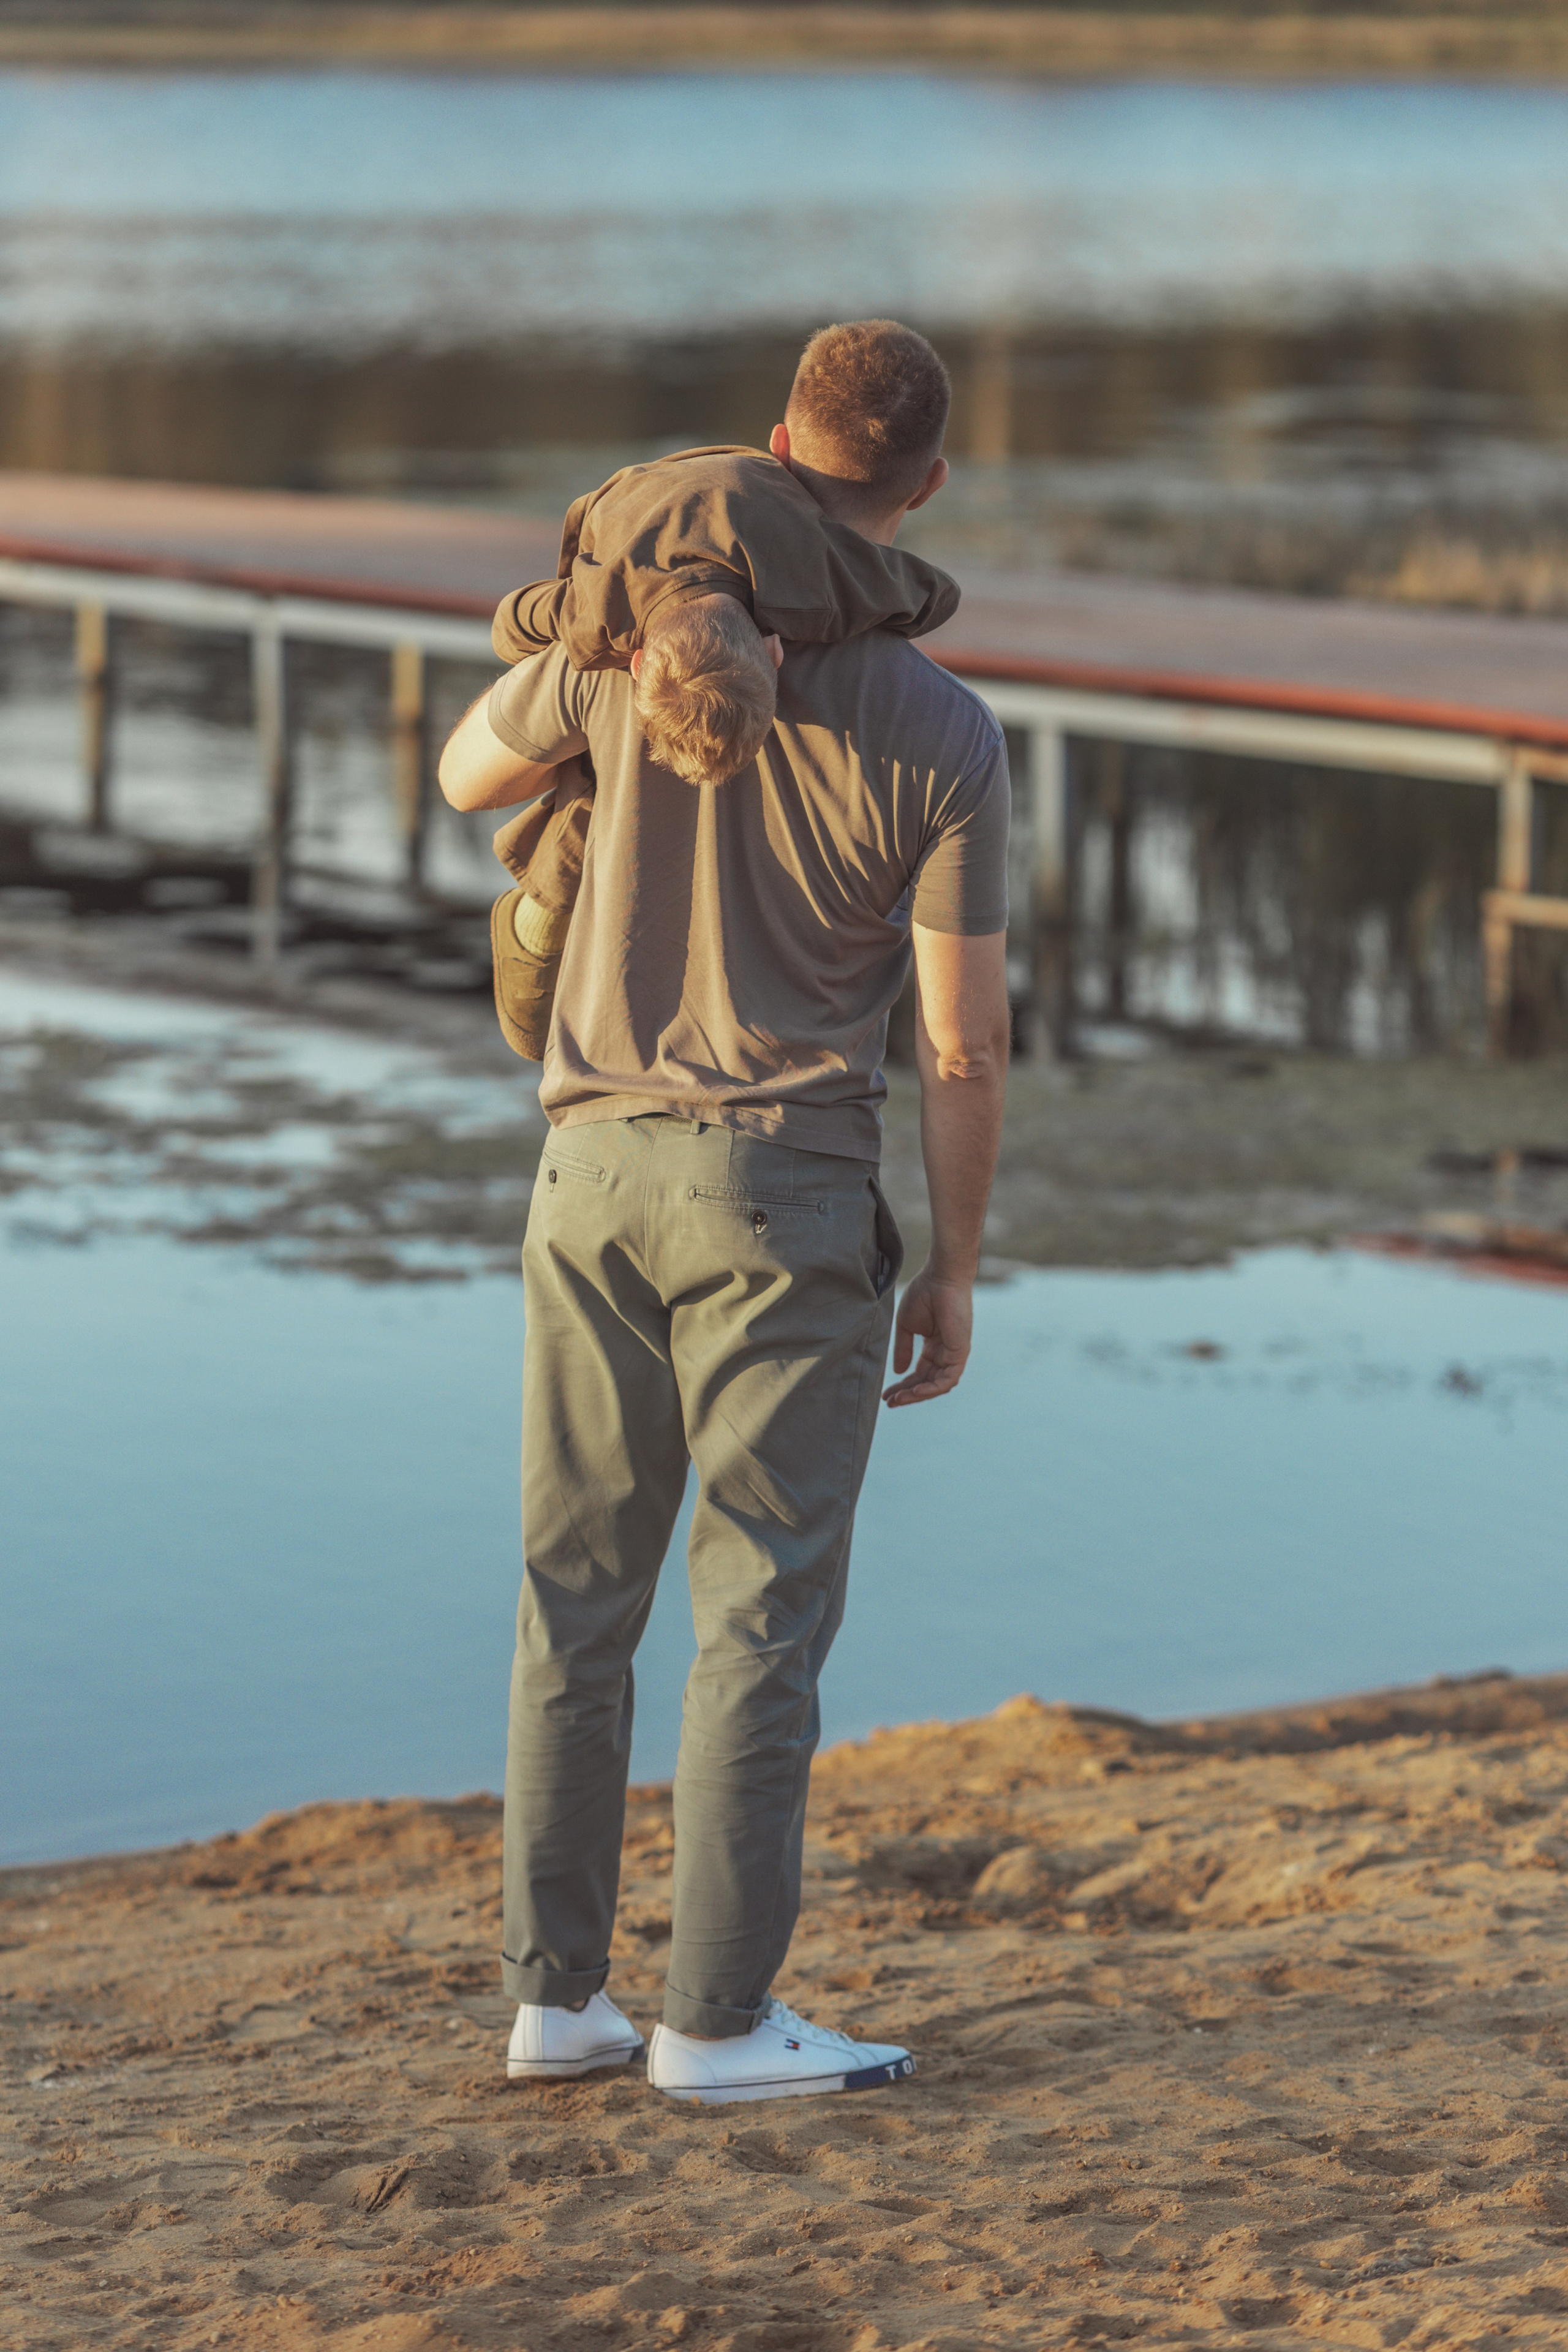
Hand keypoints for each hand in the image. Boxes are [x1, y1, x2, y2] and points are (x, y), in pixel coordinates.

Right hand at [882, 1266, 972, 1407]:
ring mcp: (954, 1353)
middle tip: (890, 1401)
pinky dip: (932, 1388)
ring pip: (938, 1385)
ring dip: (918, 1395)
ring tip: (899, 1399)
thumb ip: (903, 1349)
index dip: (902, 1385)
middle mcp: (945, 1352)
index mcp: (934, 1347)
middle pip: (927, 1382)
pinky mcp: (960, 1351)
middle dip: (907, 1394)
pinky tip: (914, 1391)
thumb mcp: (906, 1326)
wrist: (939, 1277)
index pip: (919, 1373)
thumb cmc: (924, 1294)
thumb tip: (898, 1372)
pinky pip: (948, 1378)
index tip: (886, 1394)